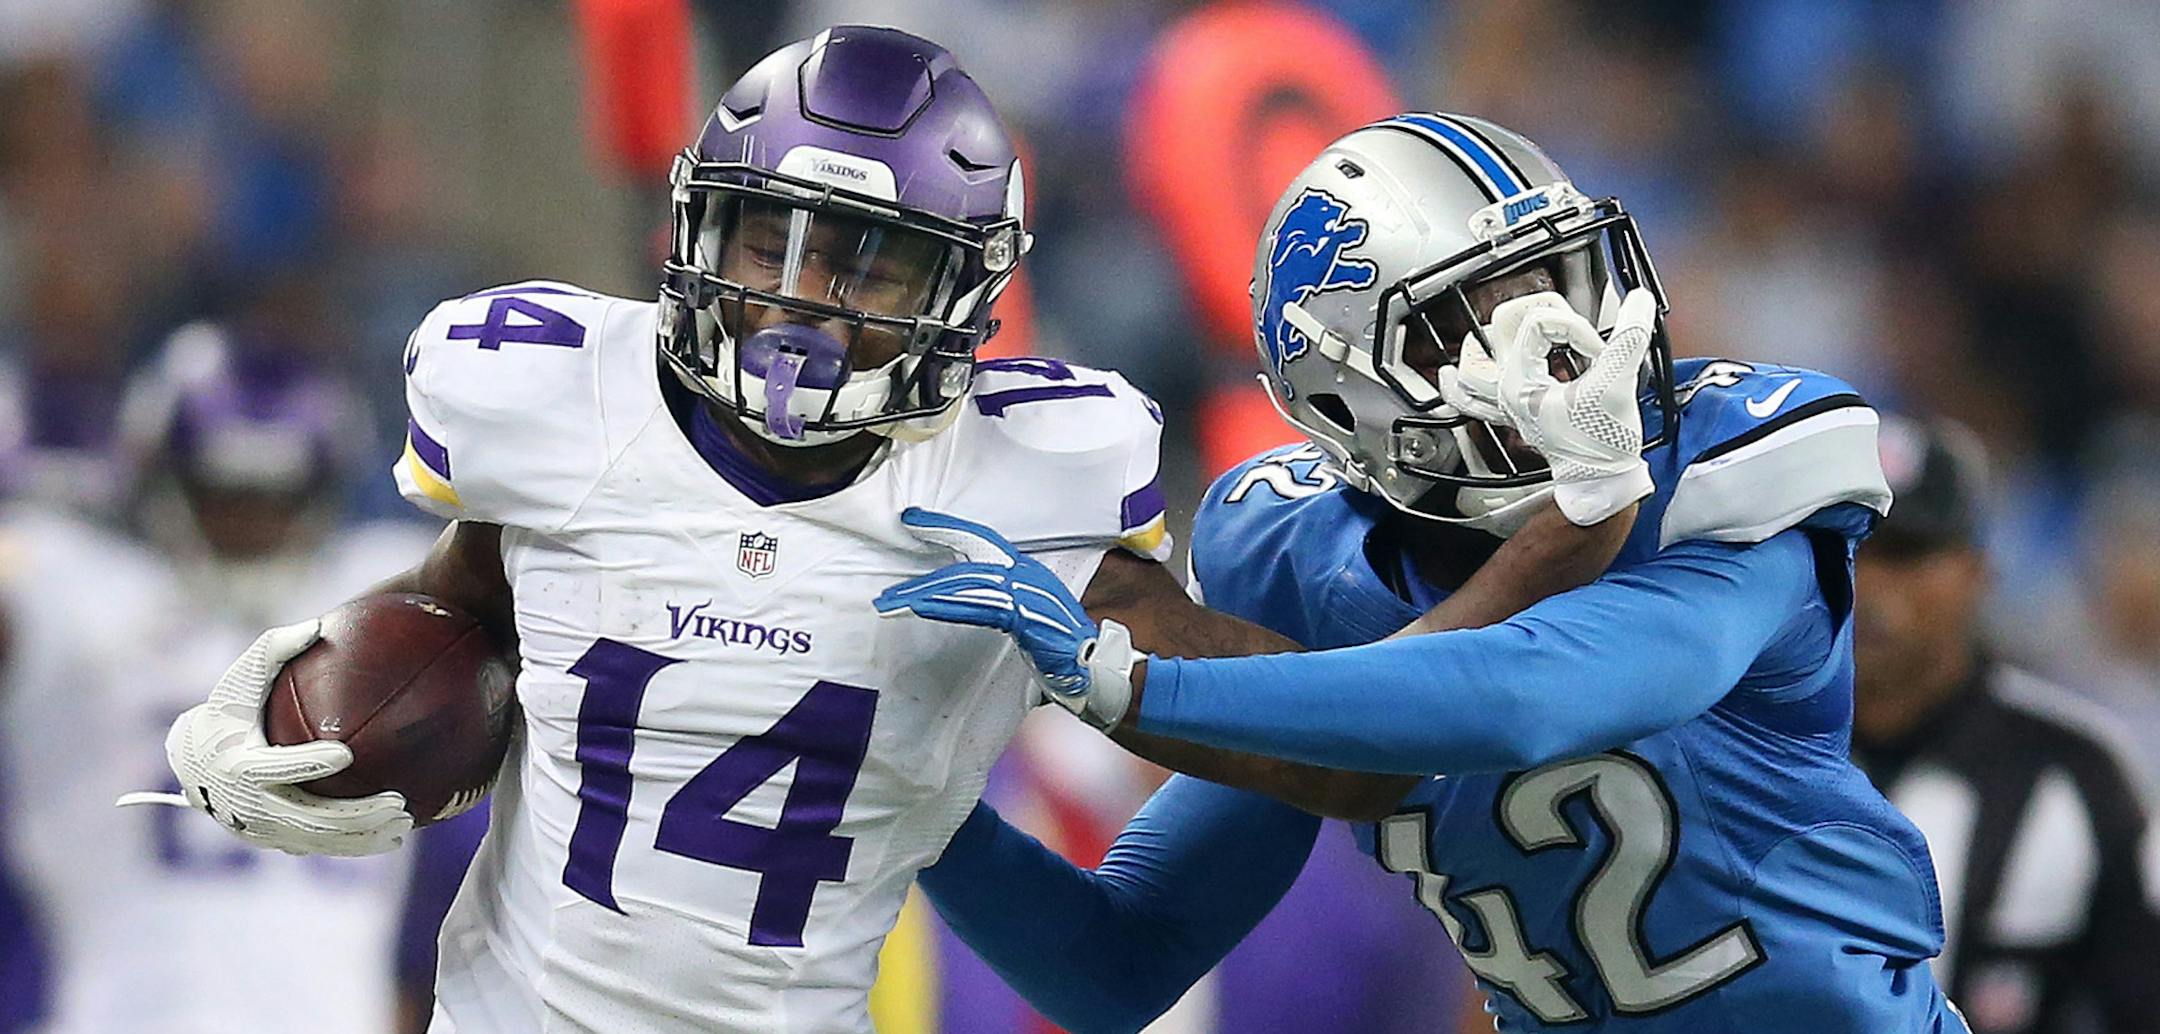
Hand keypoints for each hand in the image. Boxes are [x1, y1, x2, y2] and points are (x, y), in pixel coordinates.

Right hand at [120, 619, 412, 855]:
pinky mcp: (272, 839)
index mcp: (238, 763)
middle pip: (306, 817)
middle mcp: (248, 803)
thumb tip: (317, 625)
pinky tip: (389, 838)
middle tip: (398, 803)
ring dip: (362, 837)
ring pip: (317, 840)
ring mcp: (260, 827)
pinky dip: (351, 847)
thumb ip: (274, 650)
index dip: (308, 763)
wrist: (191, 763)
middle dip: (354, 815)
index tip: (346, 754)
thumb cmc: (226, 710)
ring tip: (405, 826)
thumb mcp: (240, 678)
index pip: (276, 766)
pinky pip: (316, 847)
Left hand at [874, 508, 1138, 729]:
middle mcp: (1025, 575)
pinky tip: (919, 608)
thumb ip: (1005, 605)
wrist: (1100, 668)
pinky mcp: (1024, 616)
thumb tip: (972, 602)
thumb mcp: (1031, 617)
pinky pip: (978, 607)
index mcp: (1025, 572)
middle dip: (923, 574)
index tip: (913, 519)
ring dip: (923, 595)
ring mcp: (1026, 594)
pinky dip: (945, 606)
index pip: (980, 540)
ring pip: (965, 585)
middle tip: (885, 590)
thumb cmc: (1066, 649)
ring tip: (889, 604)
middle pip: (965, 563)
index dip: (946, 528)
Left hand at [1437, 289, 1657, 525]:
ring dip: (1479, 345)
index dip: (1576, 327)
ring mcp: (1506, 402)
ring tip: (1503, 330)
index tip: (1598, 350)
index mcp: (1523, 380)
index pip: (1542, 323)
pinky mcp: (1515, 412)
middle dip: (1534, 312)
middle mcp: (1506, 388)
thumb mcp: (1618, 385)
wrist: (1598, 481)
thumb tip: (1639, 302)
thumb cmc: (1602, 443)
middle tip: (1563, 321)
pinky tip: (1449, 375)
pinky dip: (1458, 386)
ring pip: (1470, 366)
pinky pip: (1470, 399)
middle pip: (1498, 326)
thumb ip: (1630, 339)